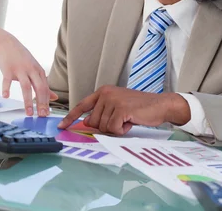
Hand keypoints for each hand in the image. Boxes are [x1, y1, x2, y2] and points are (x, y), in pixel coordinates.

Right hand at [0, 27, 57, 115]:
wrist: (7, 42)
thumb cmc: (21, 56)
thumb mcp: (34, 68)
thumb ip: (43, 83)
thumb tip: (54, 97)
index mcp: (38, 70)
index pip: (45, 88)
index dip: (46, 102)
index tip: (46, 114)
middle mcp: (31, 69)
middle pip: (39, 88)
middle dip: (41, 103)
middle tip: (41, 116)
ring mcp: (20, 69)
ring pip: (26, 87)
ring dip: (28, 101)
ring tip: (29, 113)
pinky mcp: (8, 68)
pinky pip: (7, 80)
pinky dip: (6, 88)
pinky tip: (6, 96)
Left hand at [57, 85, 190, 134]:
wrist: (159, 105)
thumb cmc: (138, 108)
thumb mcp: (117, 108)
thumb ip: (101, 113)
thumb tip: (87, 122)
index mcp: (103, 92)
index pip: (82, 105)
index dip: (71, 117)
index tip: (62, 126)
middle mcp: (105, 94)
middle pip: (94, 122)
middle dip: (107, 127)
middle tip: (121, 120)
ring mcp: (113, 100)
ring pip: (103, 127)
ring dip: (116, 128)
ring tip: (127, 119)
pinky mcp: (121, 109)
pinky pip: (114, 129)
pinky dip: (122, 130)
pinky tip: (130, 122)